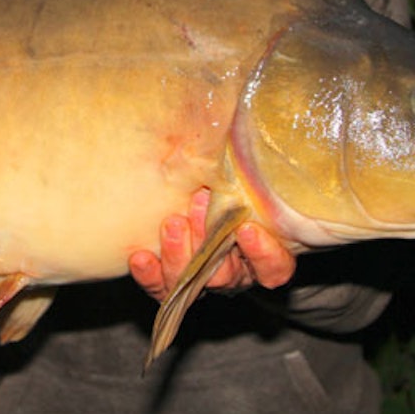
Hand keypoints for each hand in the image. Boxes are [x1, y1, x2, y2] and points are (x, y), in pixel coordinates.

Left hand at [128, 188, 294, 302]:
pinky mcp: (169, 284)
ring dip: (180, 254)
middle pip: (228, 274)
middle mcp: (234, 273)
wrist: (189, 208)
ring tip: (172, 223)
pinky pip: (160, 288)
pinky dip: (149, 274)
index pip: (273, 268)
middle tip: (197, 204)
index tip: (248, 229)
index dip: (264, 254)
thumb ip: (242, 172)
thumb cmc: (224, 192)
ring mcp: (201, 282)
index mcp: (260, 255)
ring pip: (194, 284)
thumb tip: (234, 126)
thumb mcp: (239, 183)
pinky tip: (140, 256)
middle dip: (209, 239)